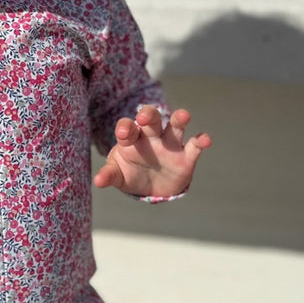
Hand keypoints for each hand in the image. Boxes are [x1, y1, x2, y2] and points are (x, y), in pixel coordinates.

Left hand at [93, 106, 210, 198]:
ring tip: (183, 115)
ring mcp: (170, 145)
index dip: (125, 128)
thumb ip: (109, 175)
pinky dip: (200, 141)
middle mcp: (152, 137)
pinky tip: (205, 139)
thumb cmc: (130, 173)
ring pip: (174, 127)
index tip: (123, 133)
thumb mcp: (118, 175)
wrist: (151, 187)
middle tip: (146, 118)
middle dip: (149, 116)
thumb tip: (98, 181)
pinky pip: (194, 145)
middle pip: (152, 120)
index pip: (128, 128)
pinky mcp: (186, 156)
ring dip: (179, 120)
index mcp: (132, 139)